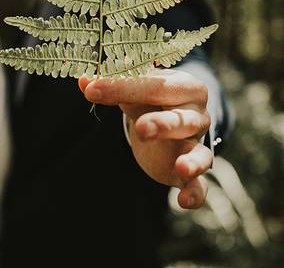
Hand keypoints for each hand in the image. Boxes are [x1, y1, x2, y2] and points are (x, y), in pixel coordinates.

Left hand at [78, 68, 211, 208]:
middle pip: (181, 119)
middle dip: (162, 124)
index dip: (123, 88)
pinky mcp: (192, 170)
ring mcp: (197, 144)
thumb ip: (110, 86)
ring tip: (181, 168)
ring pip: (199, 152)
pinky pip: (200, 185)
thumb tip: (83, 81)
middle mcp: (196, 115)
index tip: (91, 90)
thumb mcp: (132, 90)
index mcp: (183, 86)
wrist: (170, 121)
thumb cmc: (151, 100)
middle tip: (142, 129)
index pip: (155, 85)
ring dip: (192, 161)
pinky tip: (184, 202)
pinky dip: (195, 194)